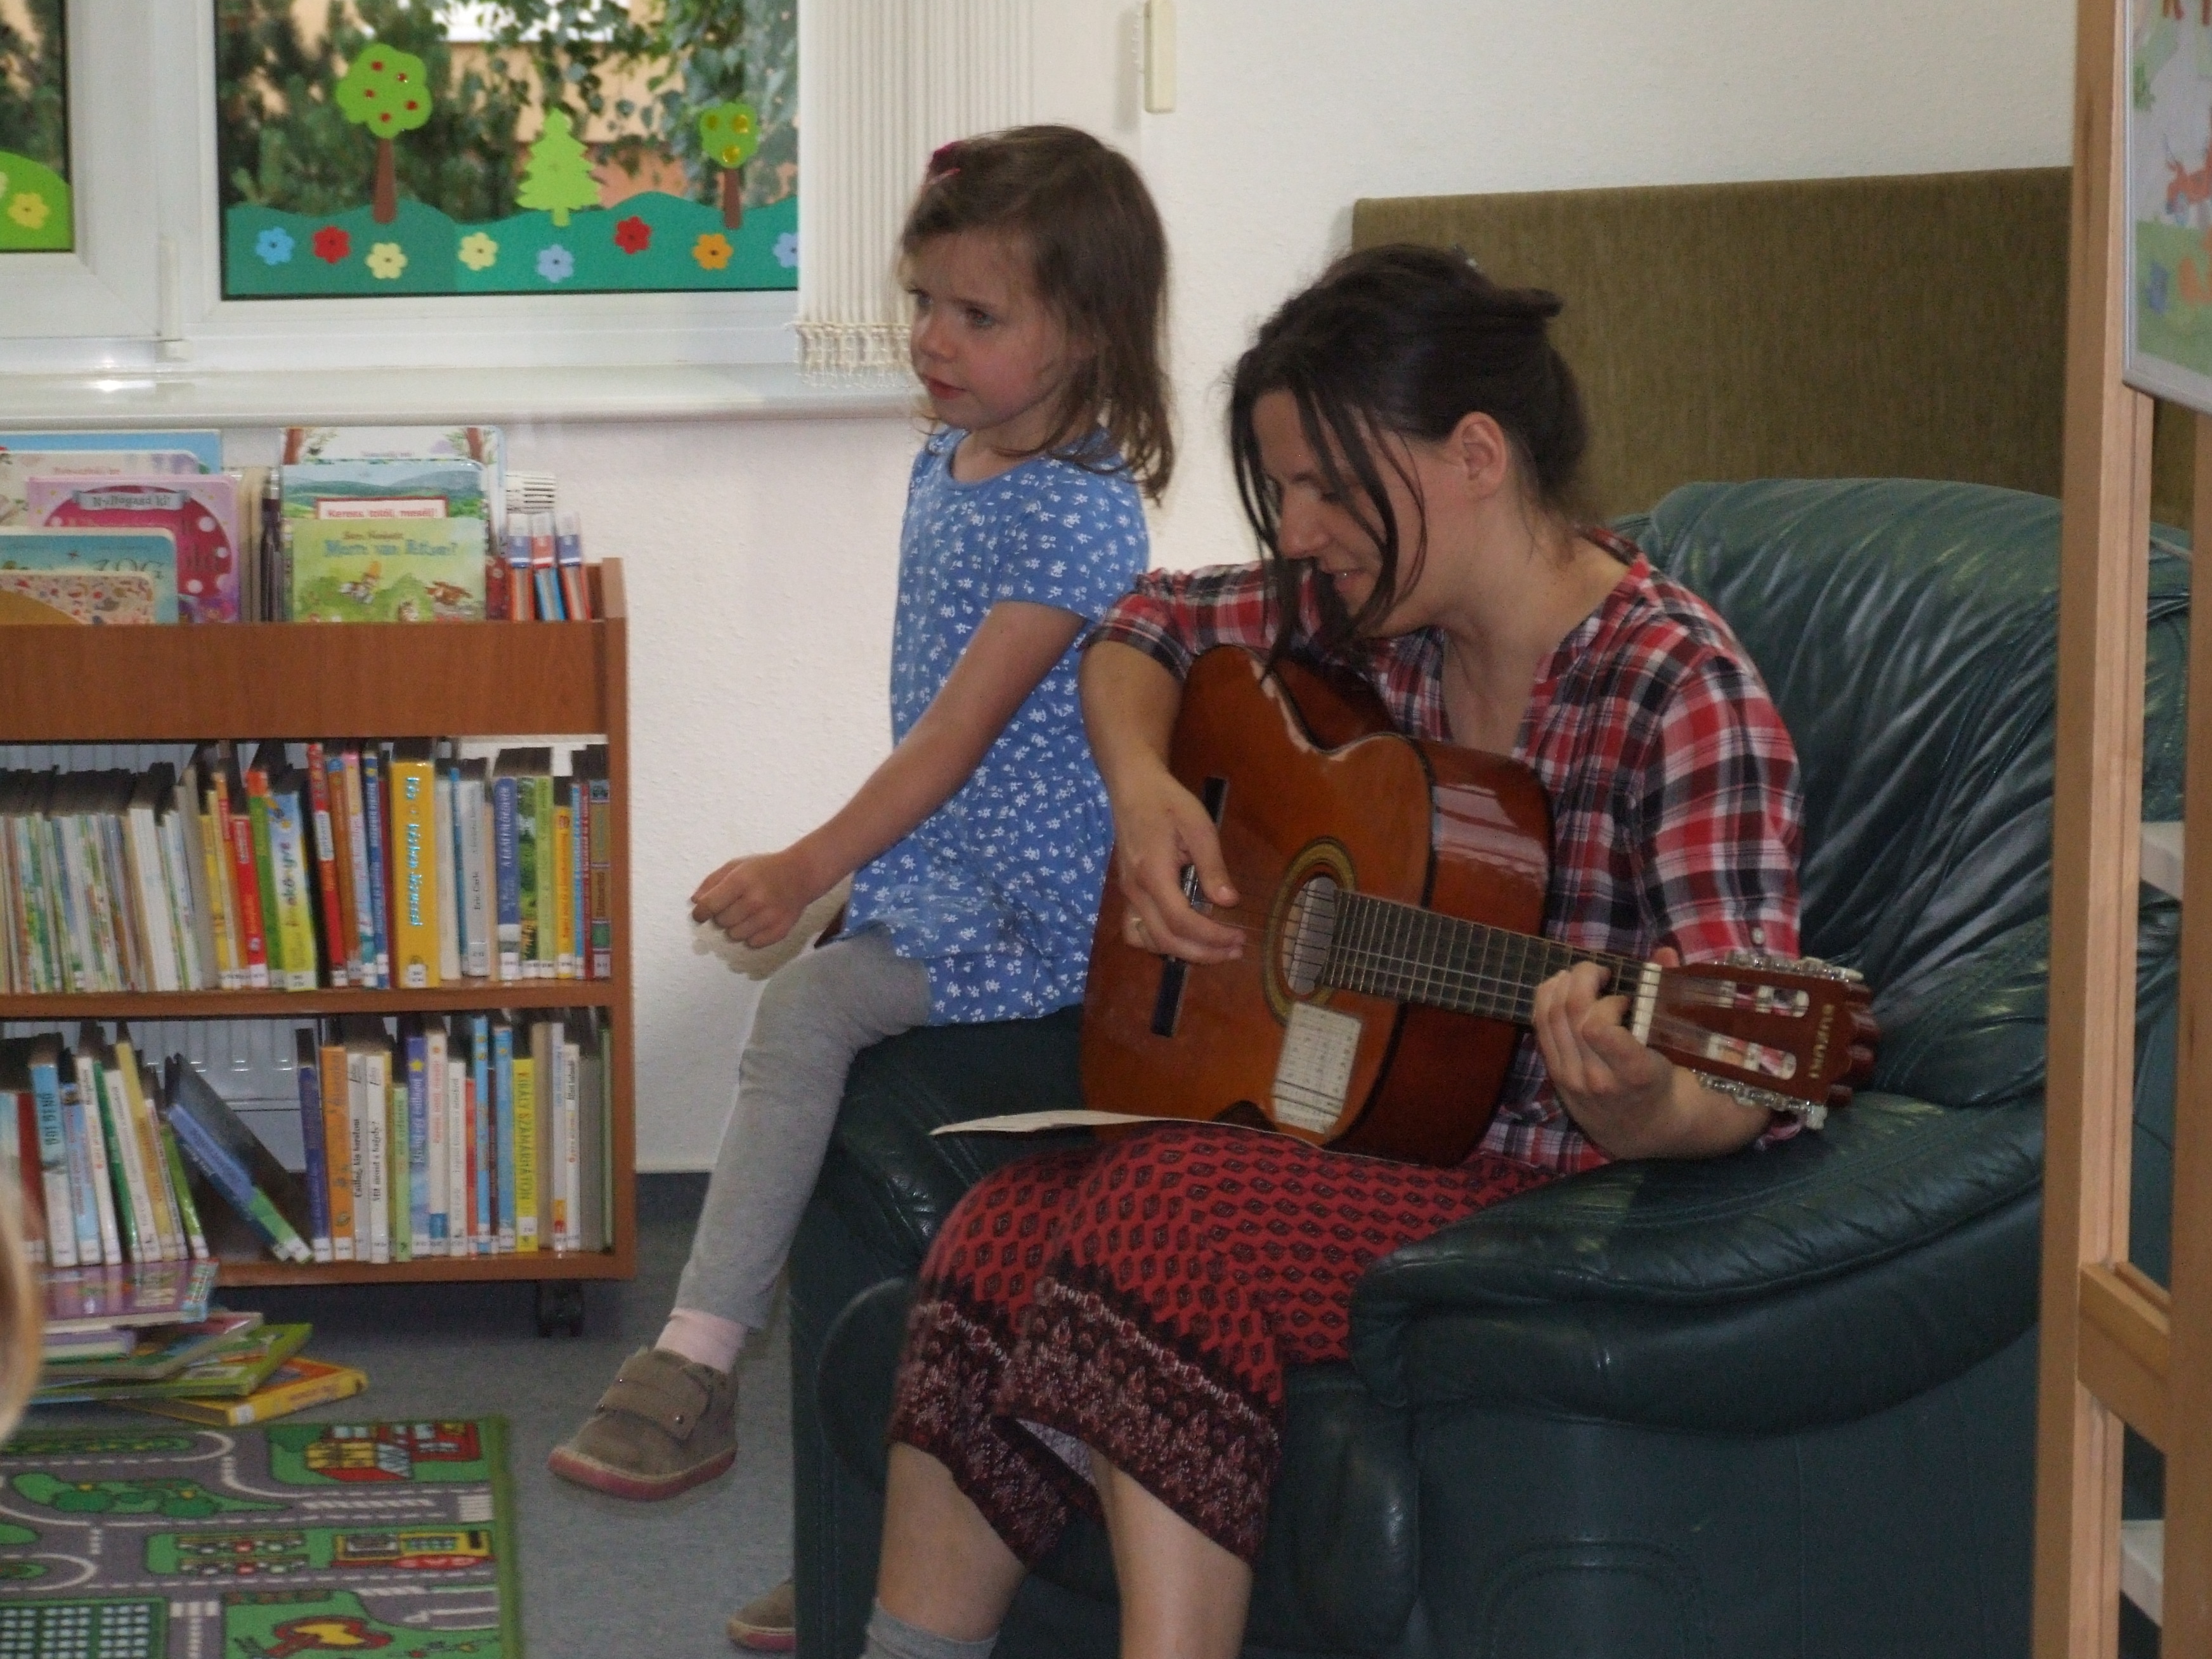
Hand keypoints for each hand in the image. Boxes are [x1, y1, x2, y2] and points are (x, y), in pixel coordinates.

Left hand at [691, 847, 829, 948]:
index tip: (700, 914)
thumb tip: (696, 902)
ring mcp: (768, 917)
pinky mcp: (779, 930)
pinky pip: (752, 943)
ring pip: (734, 935)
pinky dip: (751, 936)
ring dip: (735, 927)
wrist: (802, 874)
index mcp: (741, 881)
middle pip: (721, 922)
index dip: (700, 913)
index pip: (710, 906)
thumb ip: (713, 881)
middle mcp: (754, 900)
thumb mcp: (737, 865)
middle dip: (721, 916)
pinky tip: (757, 922)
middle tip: (732, 907)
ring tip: (745, 915)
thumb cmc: (765, 868)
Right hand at [1108, 765, 1242, 964]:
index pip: (1182, 922)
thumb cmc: (1168, 802)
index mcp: (1154, 874)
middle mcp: (1136, 891)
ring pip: (1148, 940)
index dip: (1212, 937)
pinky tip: (1182, 936)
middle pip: (1166, 940)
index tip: (1239, 938)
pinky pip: (1136, 930)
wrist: (1133, 787)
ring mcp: (1128, 893)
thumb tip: (1228, 902)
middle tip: (1235, 950)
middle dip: (1203, 952)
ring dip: (1182, 952)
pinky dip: (1158, 941)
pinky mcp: (1128, 892)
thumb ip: (1212, 866)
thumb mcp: (1199, 827)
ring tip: (1213, 949)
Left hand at [1530, 946, 1681, 1157]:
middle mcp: (1597, 1079)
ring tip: (1582, 977)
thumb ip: (1670, 996)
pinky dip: (1548, 1000)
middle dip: (1583, 978)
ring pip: (1549, 1017)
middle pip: (1570, 1013)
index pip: (1597, 1029)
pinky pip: (1540, 1028)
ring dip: (1562, 985)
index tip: (1625, 998)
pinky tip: (1564, 991)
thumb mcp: (1680, 1048)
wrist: (1645, 1130)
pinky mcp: (1555, 1076)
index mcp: (1634, 1073)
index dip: (1605, 1001)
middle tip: (1601, 973)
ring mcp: (1571, 1079)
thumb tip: (1665, 953)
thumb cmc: (1668, 1081)